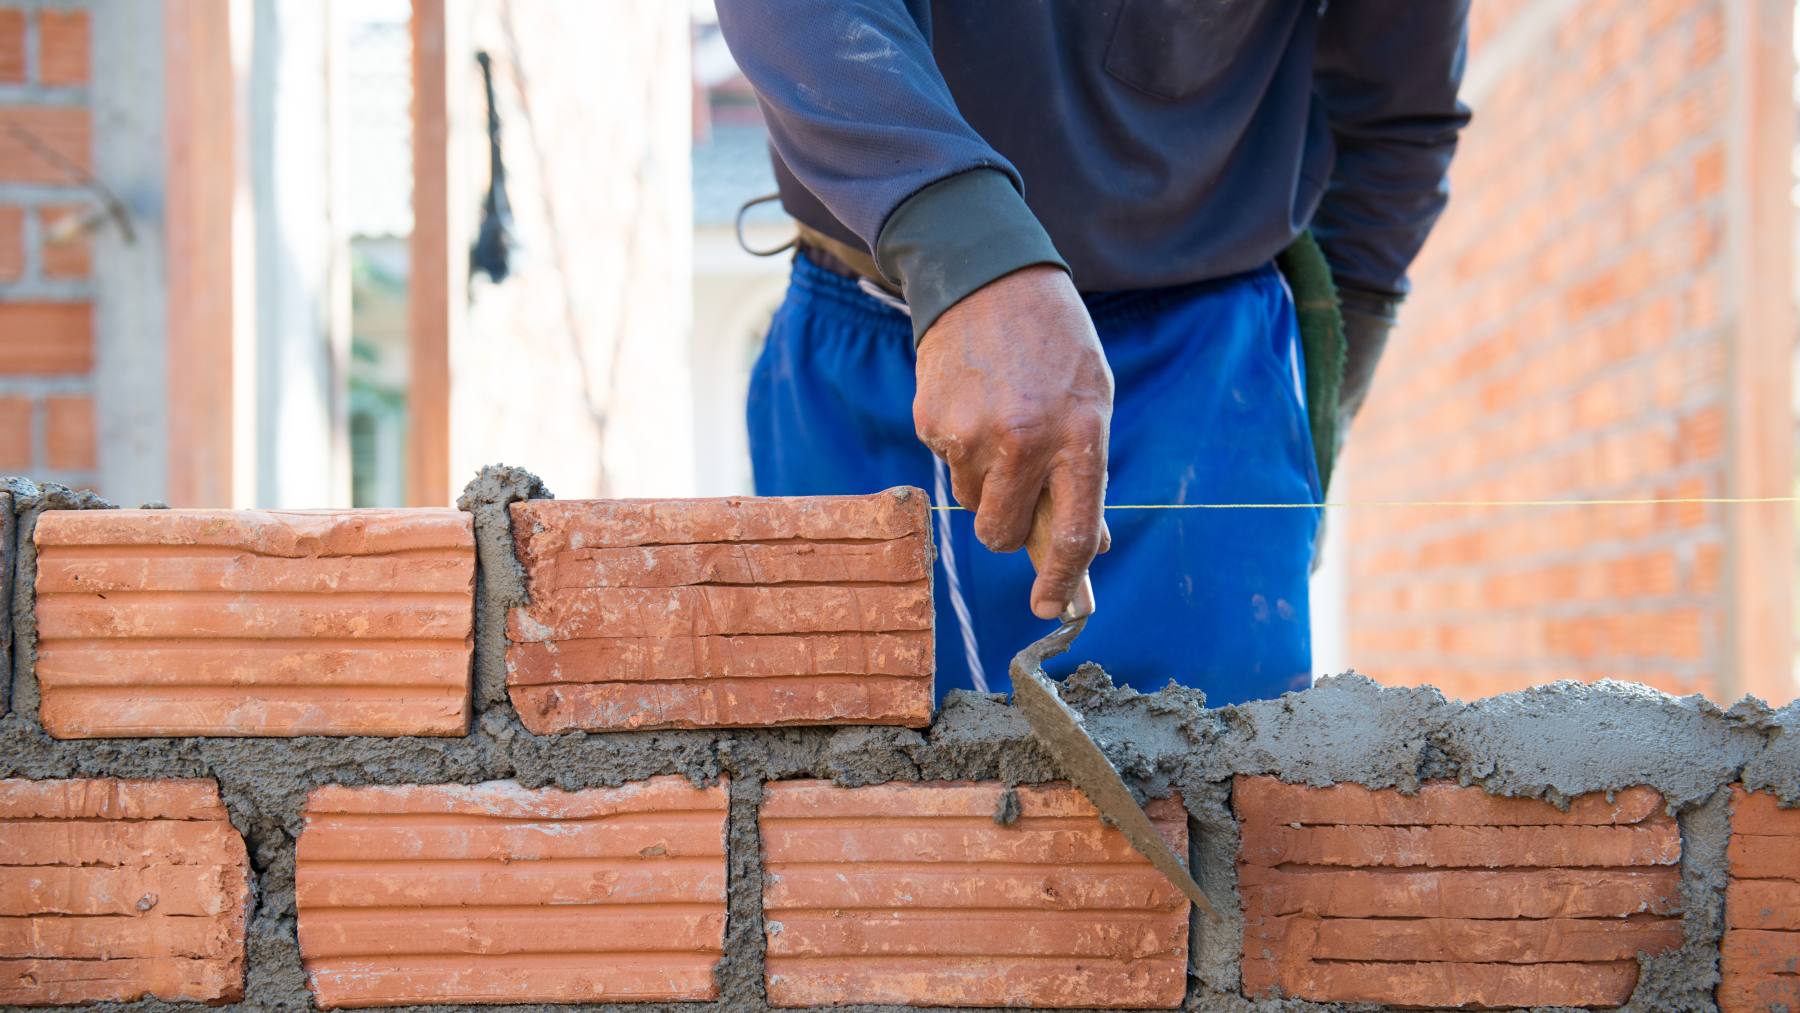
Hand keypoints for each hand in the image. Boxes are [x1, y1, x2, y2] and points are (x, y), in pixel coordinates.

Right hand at [913, 265, 1113, 618]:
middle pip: (1001, 533)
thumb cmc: (1053, 345)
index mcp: (1077, 436)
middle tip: (1017, 492)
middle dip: (1008, 529)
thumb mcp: (1091, 401)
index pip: (1070, 532)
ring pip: (972, 500)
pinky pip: (946, 463)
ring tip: (1000, 418)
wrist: (988, 277)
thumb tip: (1086, 548)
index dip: (1060, 582)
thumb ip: (1087, 473)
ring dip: (986, 478)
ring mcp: (971, 433)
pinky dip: (960, 445)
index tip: (1049, 608)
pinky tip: (975, 399)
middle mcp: (1023, 441)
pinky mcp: (932, 421)